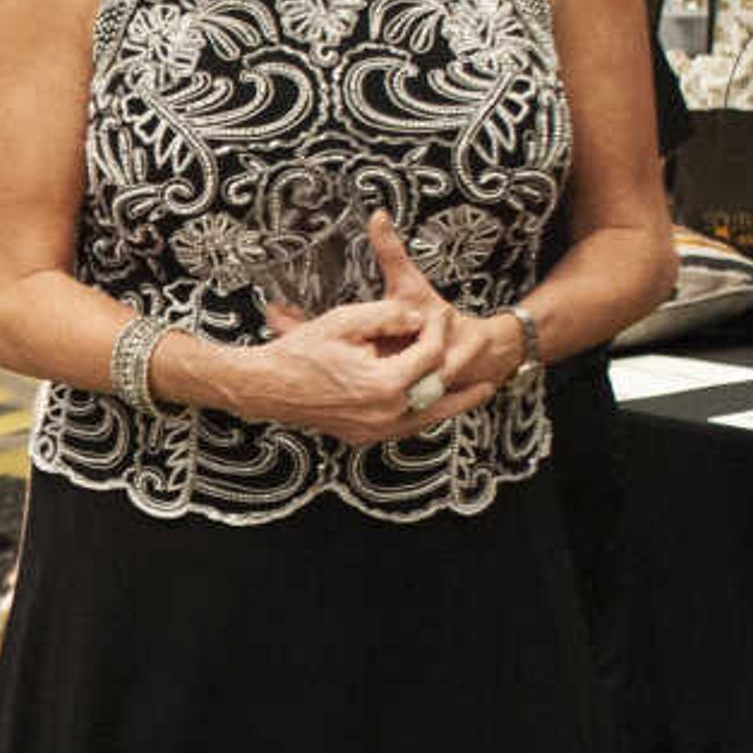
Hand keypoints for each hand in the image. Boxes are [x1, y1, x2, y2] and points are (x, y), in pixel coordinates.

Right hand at [258, 212, 506, 438]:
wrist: (264, 388)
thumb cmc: (300, 353)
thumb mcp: (345, 321)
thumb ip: (389, 315)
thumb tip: (419, 318)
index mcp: (384, 384)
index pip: (429, 355)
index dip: (438, 331)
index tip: (440, 315)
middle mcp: (384, 413)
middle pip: (440, 392)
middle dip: (463, 372)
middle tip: (488, 362)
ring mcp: (373, 430)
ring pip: (427, 417)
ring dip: (454, 404)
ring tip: (480, 393)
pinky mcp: (362, 436)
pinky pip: (405, 427)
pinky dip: (424, 415)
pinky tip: (433, 406)